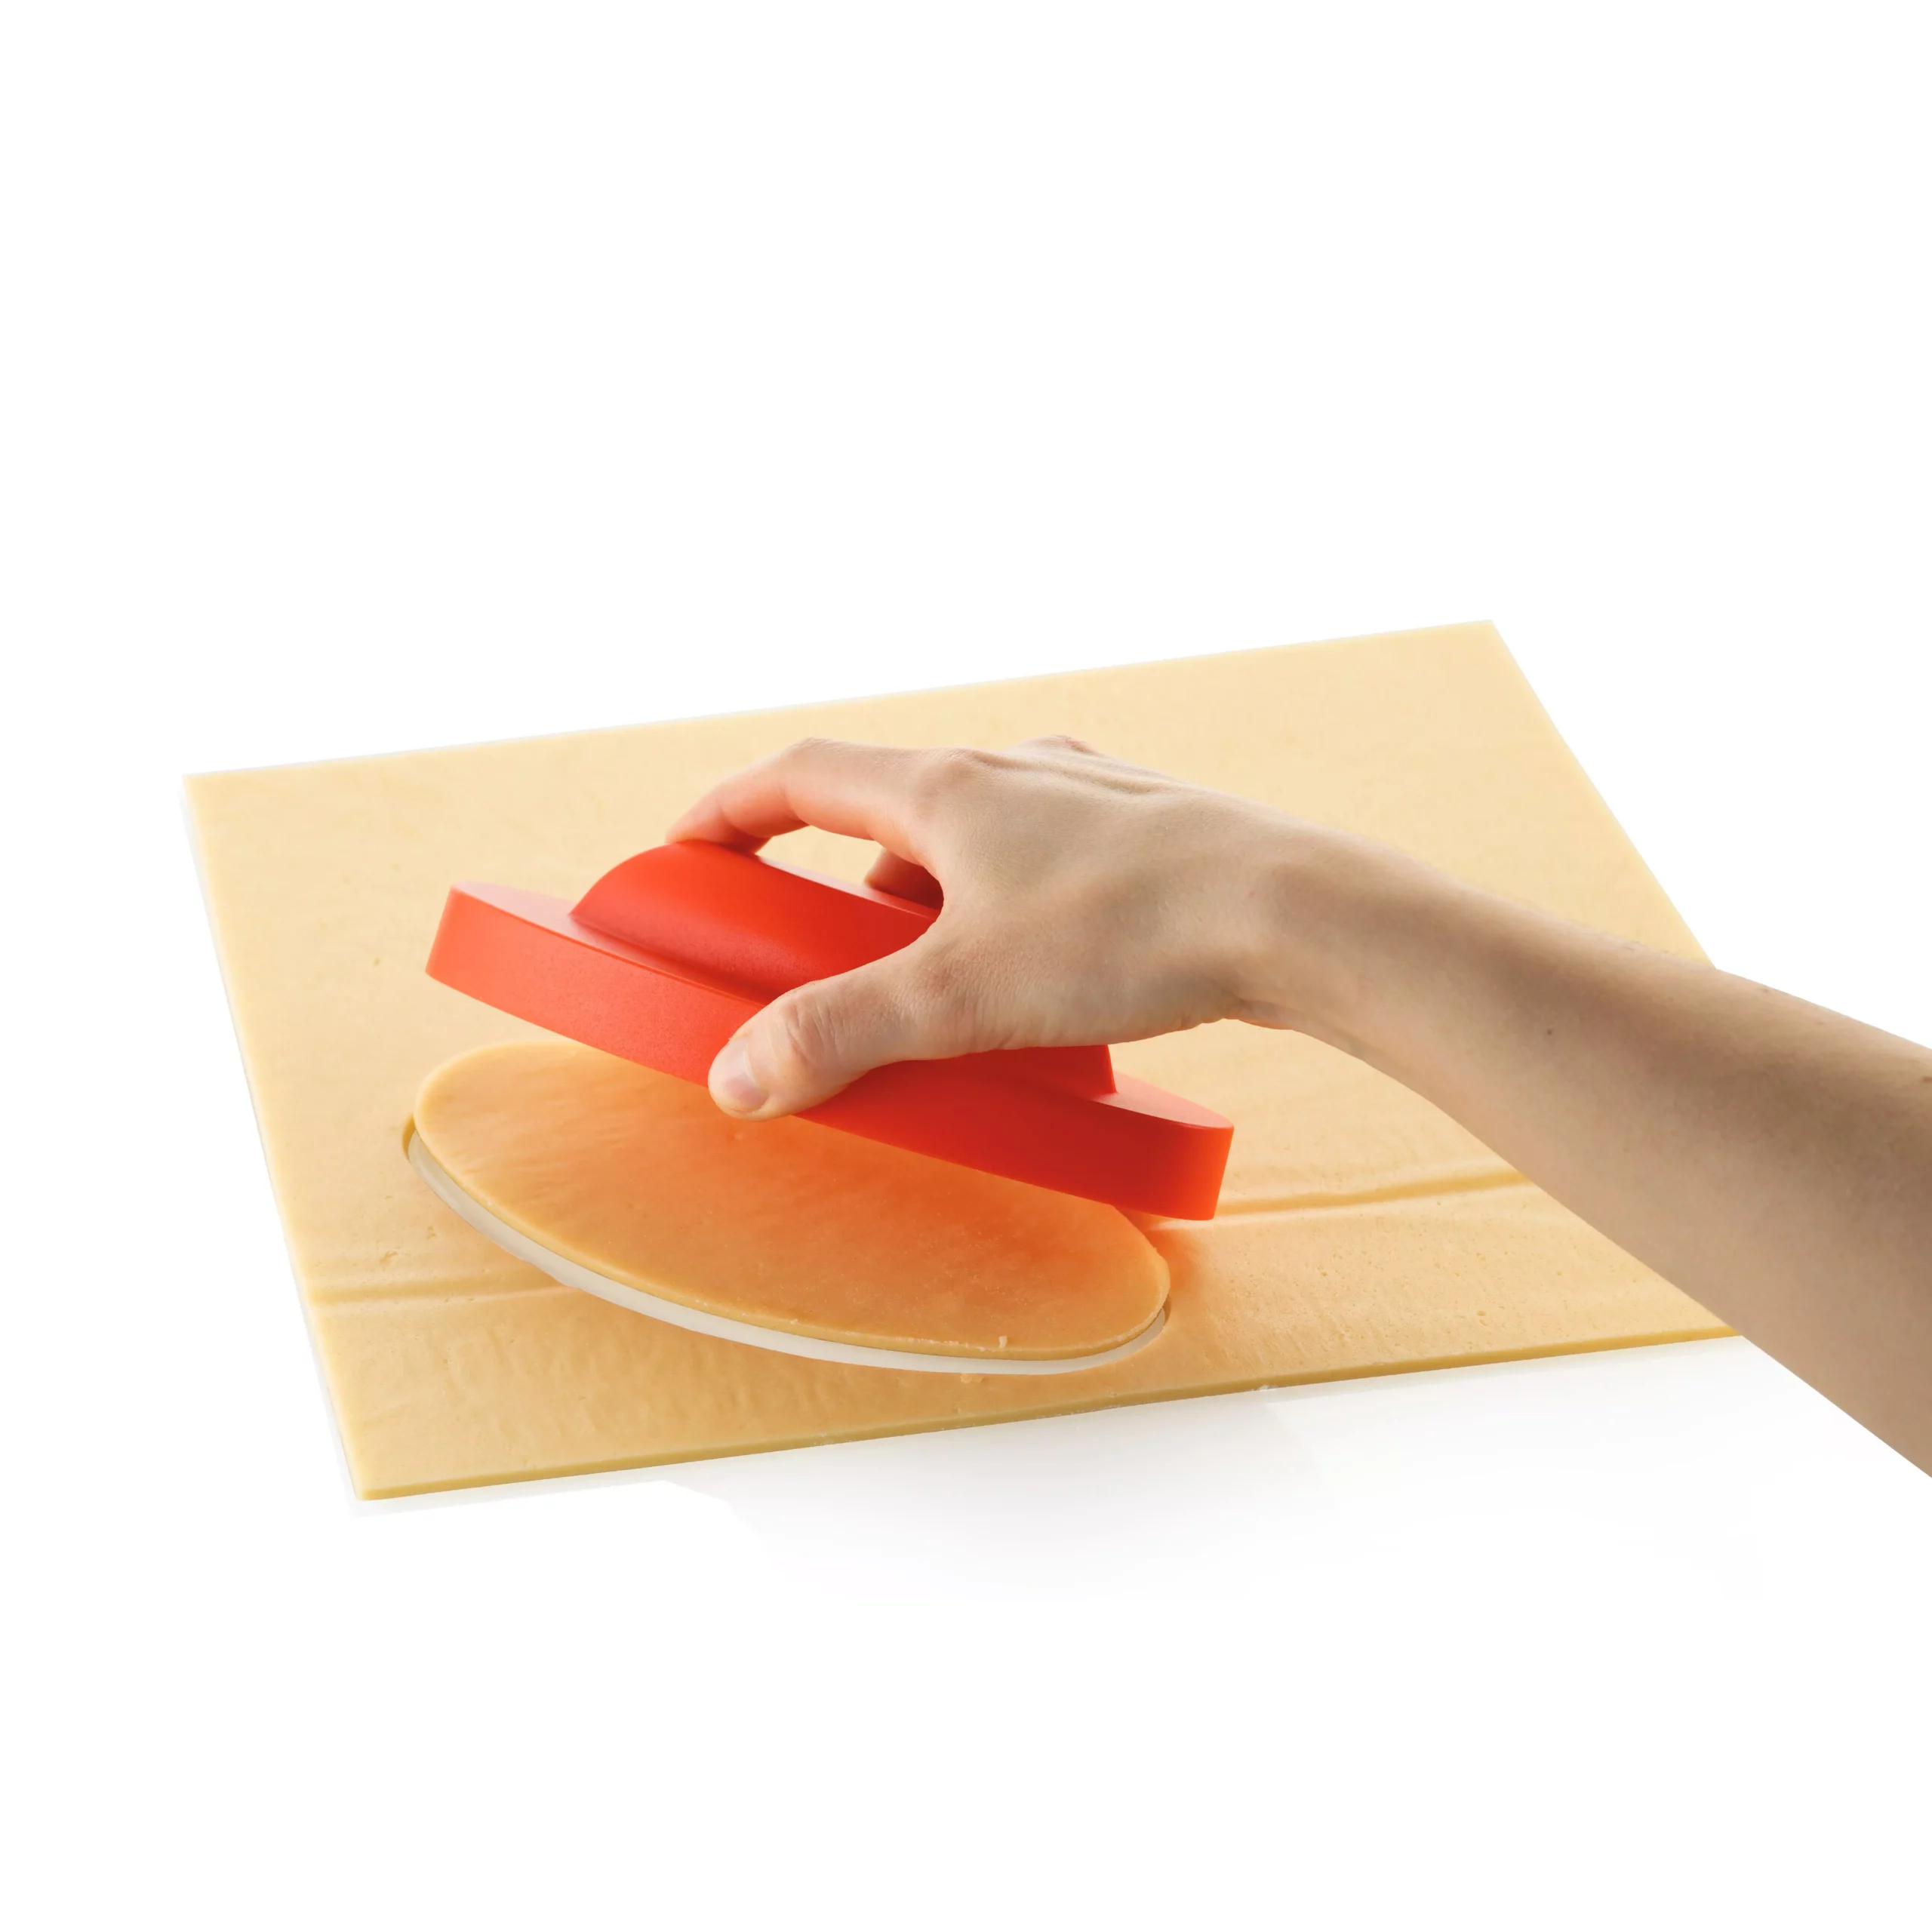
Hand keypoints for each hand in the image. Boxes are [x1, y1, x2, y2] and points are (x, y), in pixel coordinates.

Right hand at [665, 734, 1381, 1119]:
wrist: (1300, 916)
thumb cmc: (1133, 934)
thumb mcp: (962, 996)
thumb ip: (842, 1032)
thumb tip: (737, 1078)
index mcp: (952, 788)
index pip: (803, 774)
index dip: (730, 810)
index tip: (686, 850)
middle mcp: (1019, 771)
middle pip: (890, 807)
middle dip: (835, 876)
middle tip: (813, 948)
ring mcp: (1092, 799)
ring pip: (977, 836)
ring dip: (930, 897)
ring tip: (929, 980)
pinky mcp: (1152, 839)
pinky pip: (1048, 866)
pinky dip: (1009, 911)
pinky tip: (1039, 975)